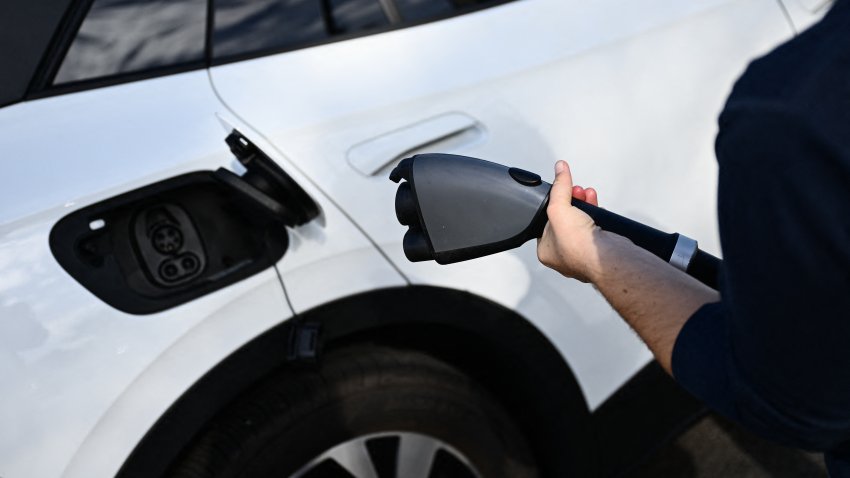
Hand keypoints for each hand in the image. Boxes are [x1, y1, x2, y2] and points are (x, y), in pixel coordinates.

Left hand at [537, 160, 601, 281]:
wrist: (607, 256)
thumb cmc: (579, 246)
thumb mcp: (559, 208)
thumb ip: (559, 187)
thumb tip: (560, 169)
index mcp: (546, 251)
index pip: (544, 223)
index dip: (553, 205)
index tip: (560, 193)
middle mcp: (563, 255)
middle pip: (564, 220)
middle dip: (571, 202)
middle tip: (575, 191)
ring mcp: (583, 253)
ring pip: (580, 223)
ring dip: (585, 205)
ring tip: (587, 194)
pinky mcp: (599, 249)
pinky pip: (595, 229)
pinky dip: (597, 215)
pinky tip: (597, 206)